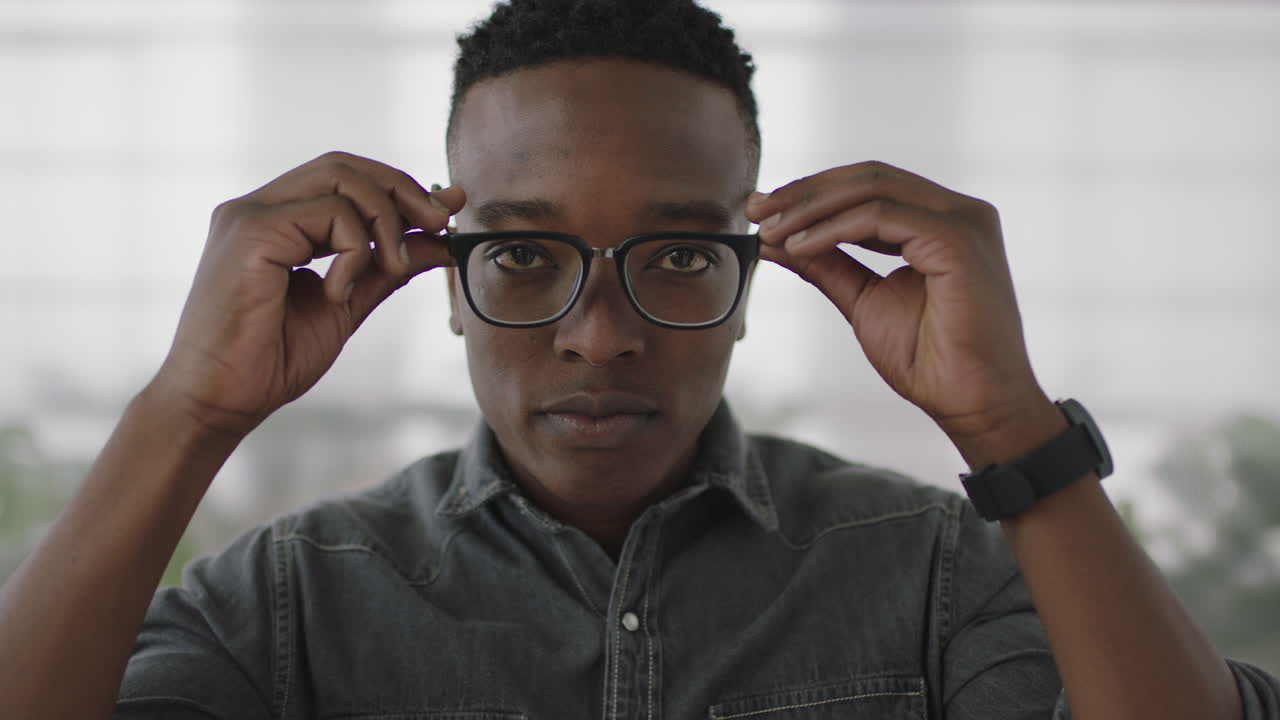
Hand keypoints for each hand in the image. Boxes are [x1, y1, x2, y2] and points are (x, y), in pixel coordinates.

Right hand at [151, 151, 465, 438]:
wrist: (220, 401)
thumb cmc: (271, 360)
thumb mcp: (348, 304)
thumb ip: (387, 267)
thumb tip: (438, 237)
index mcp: (275, 220)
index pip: (342, 177)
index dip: (398, 187)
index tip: (444, 211)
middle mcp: (258, 208)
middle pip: (344, 165)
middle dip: (402, 190)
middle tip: (439, 223)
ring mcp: (250, 215)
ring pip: (341, 179)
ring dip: (385, 221)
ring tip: (390, 268)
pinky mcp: (250, 231)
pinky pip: (330, 214)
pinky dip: (355, 251)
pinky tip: (339, 292)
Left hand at [745, 161, 1051, 455]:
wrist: (972, 404)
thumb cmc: (930, 360)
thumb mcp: (863, 301)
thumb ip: (827, 264)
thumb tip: (776, 239)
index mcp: (941, 221)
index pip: (870, 185)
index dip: (812, 193)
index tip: (763, 212)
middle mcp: (958, 211)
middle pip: (868, 177)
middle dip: (805, 192)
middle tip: (756, 210)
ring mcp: (963, 221)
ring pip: (872, 188)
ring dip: (812, 207)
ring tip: (771, 231)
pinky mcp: (958, 240)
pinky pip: (881, 217)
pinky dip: (833, 228)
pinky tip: (800, 247)